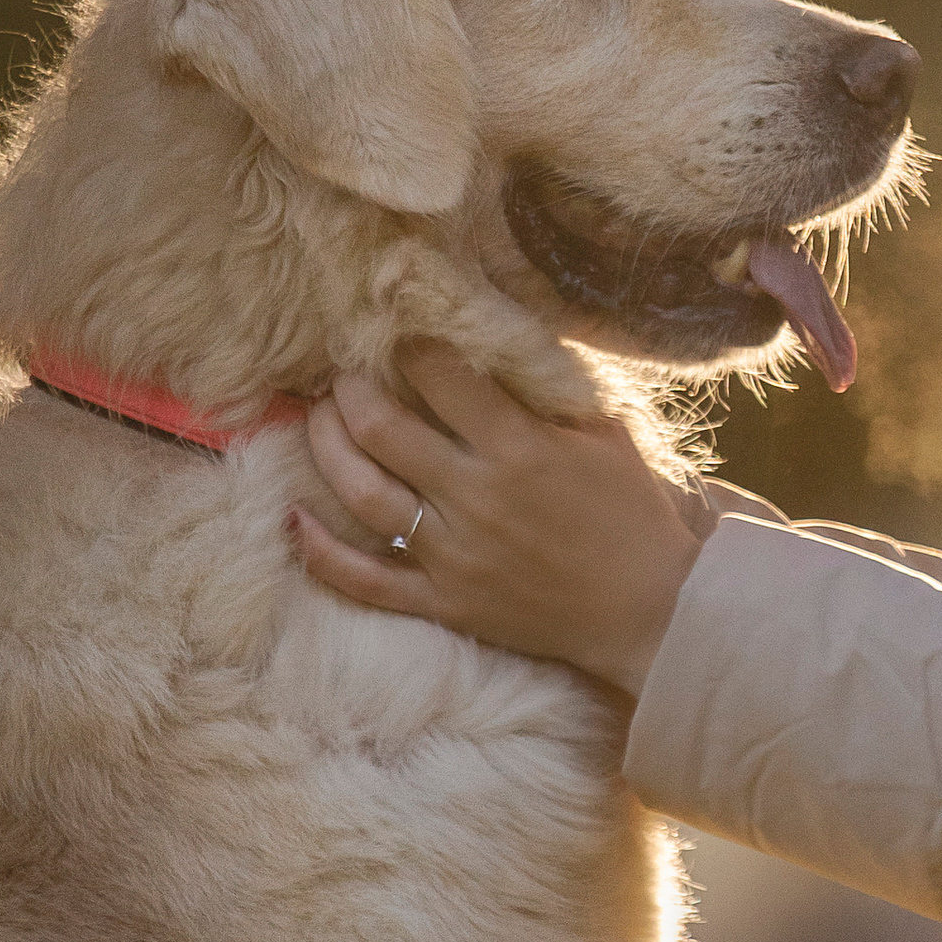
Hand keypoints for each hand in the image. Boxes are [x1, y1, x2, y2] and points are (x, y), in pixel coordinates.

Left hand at [289, 345, 704, 697]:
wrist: (650, 609)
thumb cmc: (632, 514)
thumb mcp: (604, 434)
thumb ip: (548, 389)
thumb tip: (497, 340)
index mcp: (519, 447)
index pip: (441, 375)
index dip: (409, 344)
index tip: (396, 331)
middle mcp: (476, 496)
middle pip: (382, 428)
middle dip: (350, 388)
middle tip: (342, 373)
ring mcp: (453, 554)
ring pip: (362, 492)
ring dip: (327, 446)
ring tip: (318, 417)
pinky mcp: (444, 602)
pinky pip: (364, 579)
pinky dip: (320, 550)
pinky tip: (292, 515)